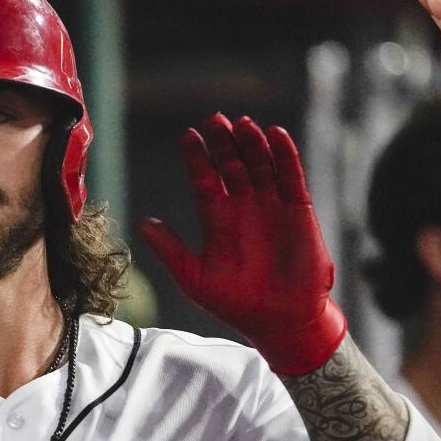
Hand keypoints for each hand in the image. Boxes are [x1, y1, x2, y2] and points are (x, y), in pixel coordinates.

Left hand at [141, 113, 345, 374]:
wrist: (280, 321)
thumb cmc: (236, 303)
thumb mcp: (194, 278)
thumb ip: (170, 249)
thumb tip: (142, 224)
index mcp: (217, 218)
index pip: (204, 178)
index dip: (197, 157)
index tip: (187, 136)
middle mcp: (244, 206)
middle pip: (231, 164)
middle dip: (223, 142)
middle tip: (214, 119)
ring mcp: (271, 205)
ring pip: (260, 164)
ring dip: (252, 143)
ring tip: (242, 124)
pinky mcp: (298, 209)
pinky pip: (291, 176)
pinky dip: (285, 155)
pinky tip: (275, 135)